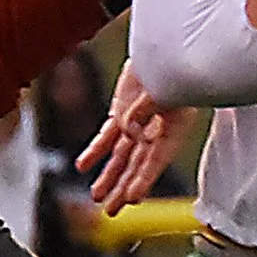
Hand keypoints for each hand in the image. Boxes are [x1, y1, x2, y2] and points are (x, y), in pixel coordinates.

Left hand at [77, 66, 184, 214]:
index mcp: (173, 128)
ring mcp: (137, 123)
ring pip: (120, 156)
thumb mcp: (165, 86)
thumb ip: (144, 110)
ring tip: (97, 197)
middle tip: (112, 211)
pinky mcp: (123, 112)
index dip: (144, 179)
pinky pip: (106, 136)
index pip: (156, 160)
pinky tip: (82, 166)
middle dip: (123, 188)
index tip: (133, 198)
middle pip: (137, 165)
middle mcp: (155, 131)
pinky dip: (94, 150)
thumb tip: (129, 132)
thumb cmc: (174, 65)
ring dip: (109, 176)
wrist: (166, 45)